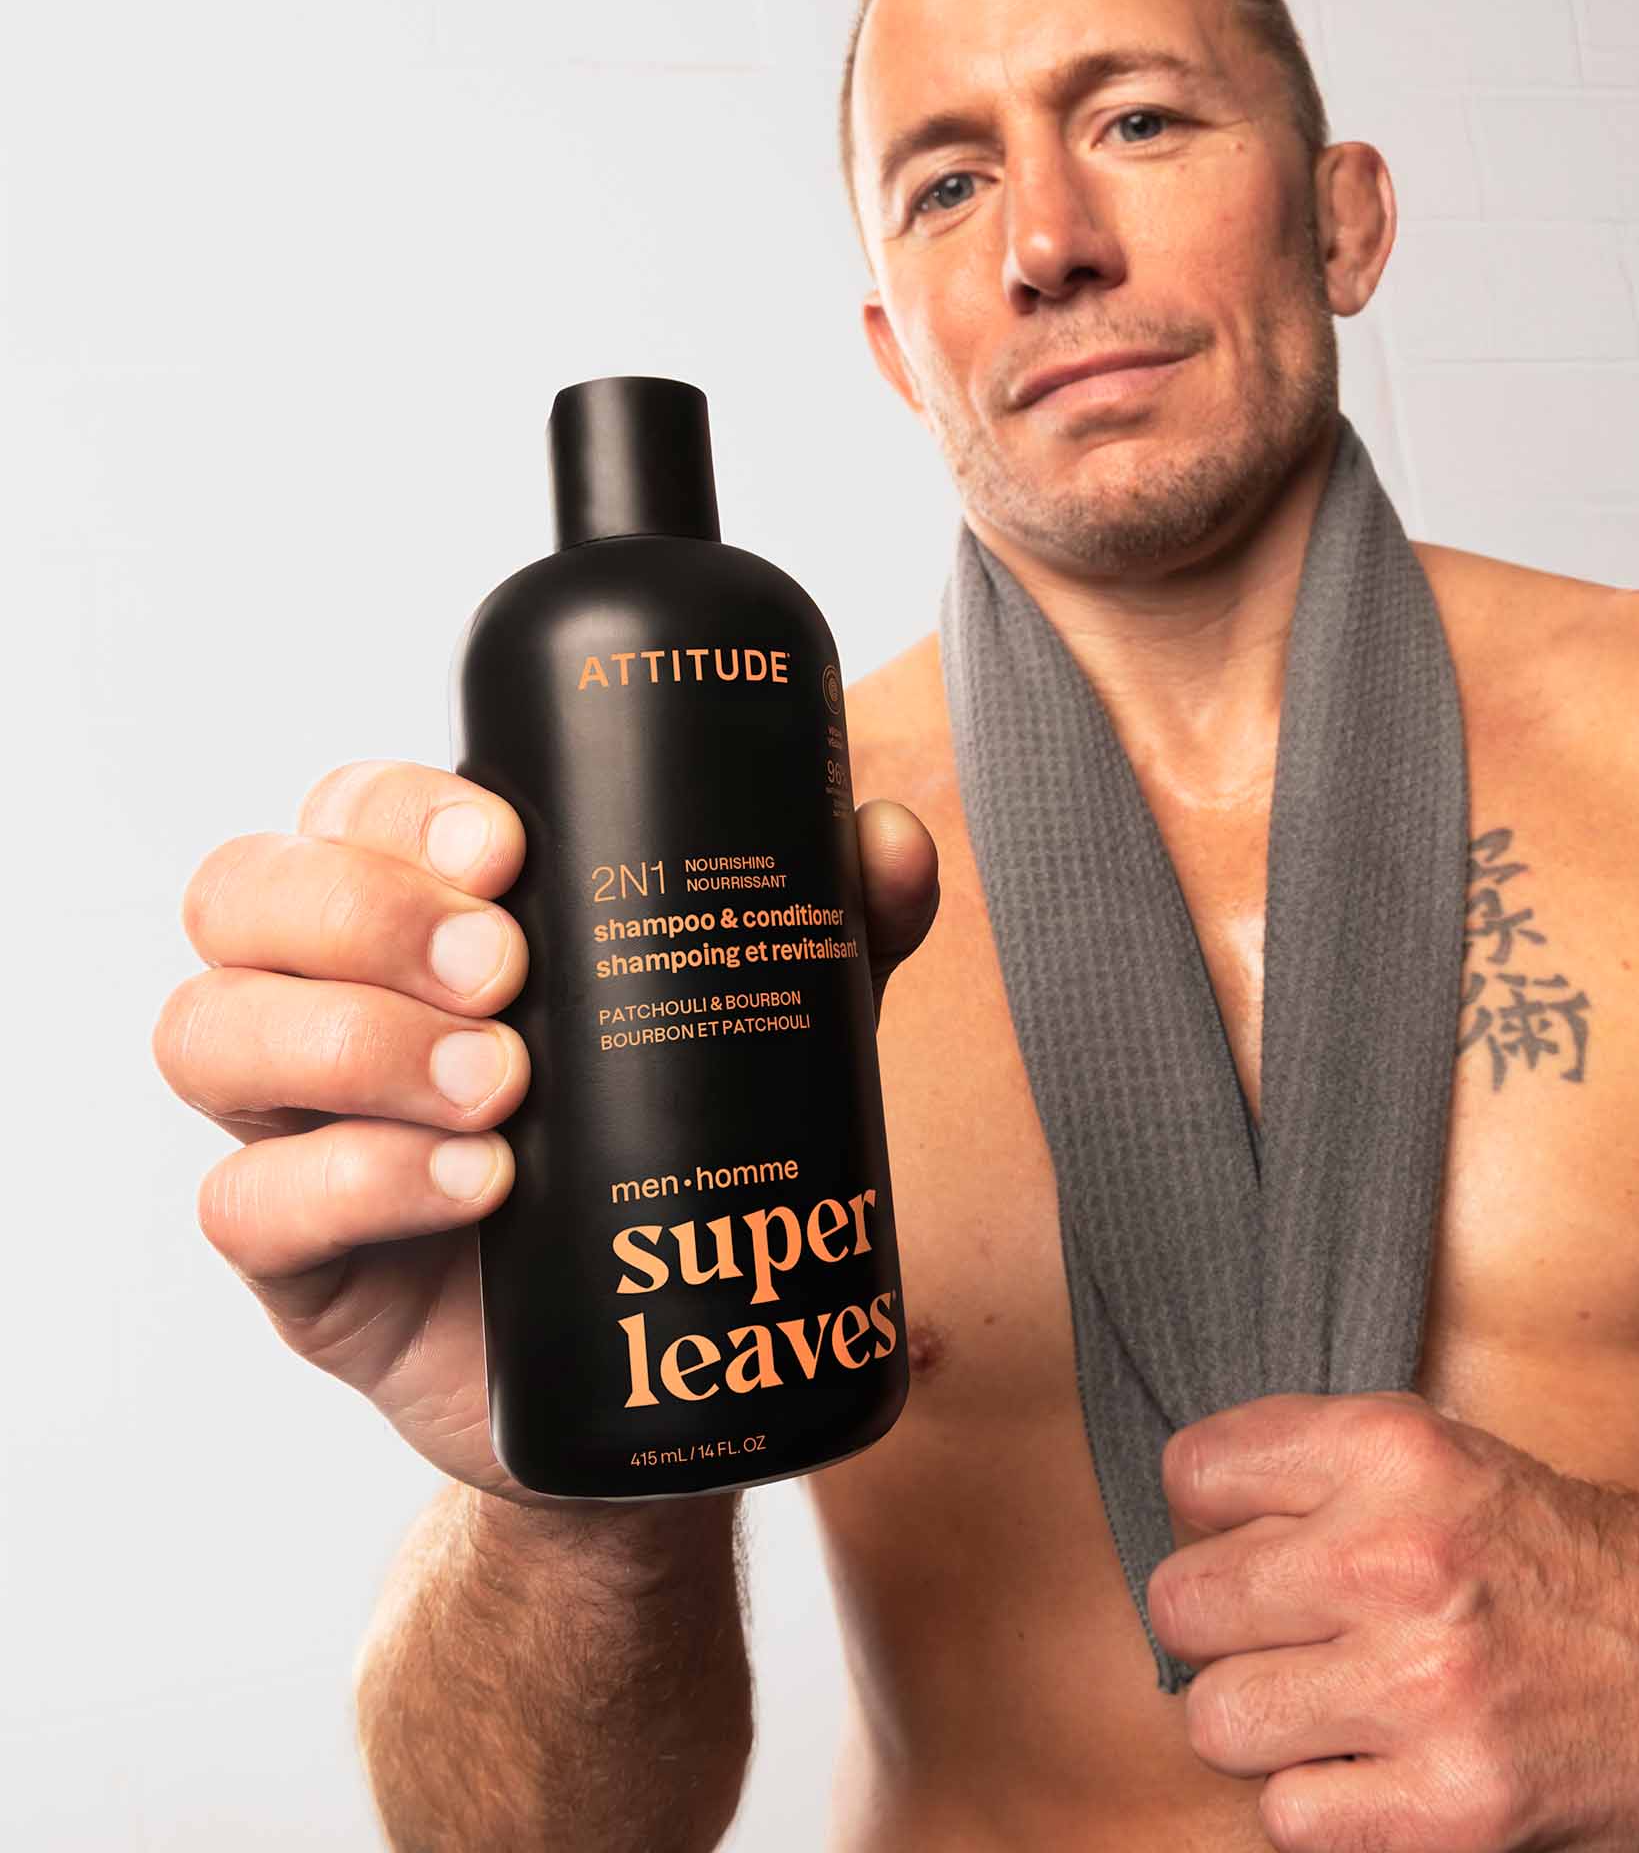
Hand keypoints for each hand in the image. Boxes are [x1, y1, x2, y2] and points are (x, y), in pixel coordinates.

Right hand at [153, 761, 938, 1509]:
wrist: (654, 1370)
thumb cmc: (675, 1152)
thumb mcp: (757, 1028)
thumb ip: (822, 931)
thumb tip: (891, 834)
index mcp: (422, 917)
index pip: (350, 811)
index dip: (397, 809)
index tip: (508, 846)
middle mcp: (331, 1001)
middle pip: (242, 896)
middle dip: (362, 911)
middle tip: (506, 966)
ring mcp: (297, 1129)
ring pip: (206, 1034)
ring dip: (350, 1039)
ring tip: (502, 1084)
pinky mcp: (296, 1264)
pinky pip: (245, 1205)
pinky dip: (356, 1180)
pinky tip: (475, 1188)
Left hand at [1148, 1391, 1638, 1852]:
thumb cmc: (1565, 1559)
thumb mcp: (1441, 1453)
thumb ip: (1314, 1465)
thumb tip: (1184, 1511)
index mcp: (1392, 1448)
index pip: (1191, 1472)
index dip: (1210, 1517)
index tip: (1252, 1542)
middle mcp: (1399, 1556)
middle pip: (1182, 1604)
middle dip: (1220, 1627)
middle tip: (1286, 1637)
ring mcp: (1425, 1687)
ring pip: (1217, 1719)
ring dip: (1265, 1723)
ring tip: (1334, 1706)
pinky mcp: (1452, 1809)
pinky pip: (1289, 1818)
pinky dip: (1325, 1806)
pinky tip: (1382, 1767)